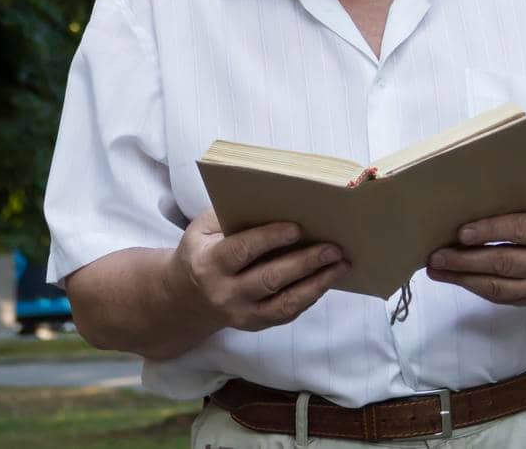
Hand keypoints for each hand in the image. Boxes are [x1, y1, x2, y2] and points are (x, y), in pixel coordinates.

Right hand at [166, 209, 349, 332]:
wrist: (184, 298)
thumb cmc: (200, 252)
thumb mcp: (201, 230)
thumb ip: (230, 216)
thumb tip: (273, 201)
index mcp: (209, 264)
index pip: (242, 251)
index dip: (269, 239)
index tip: (298, 227)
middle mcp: (225, 294)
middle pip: (270, 279)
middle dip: (305, 263)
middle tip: (334, 247)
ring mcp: (241, 314)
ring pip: (284, 304)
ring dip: (317, 284)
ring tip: (341, 265)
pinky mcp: (255, 324)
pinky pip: (287, 313)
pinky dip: (310, 295)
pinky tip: (327, 278)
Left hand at [425, 202, 525, 305]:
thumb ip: (515, 204)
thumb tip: (470, 202)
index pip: (518, 230)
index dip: (488, 232)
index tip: (461, 233)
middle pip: (503, 262)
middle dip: (465, 260)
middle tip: (436, 256)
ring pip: (498, 286)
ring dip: (463, 279)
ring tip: (436, 270)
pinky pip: (500, 297)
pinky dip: (475, 287)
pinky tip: (456, 278)